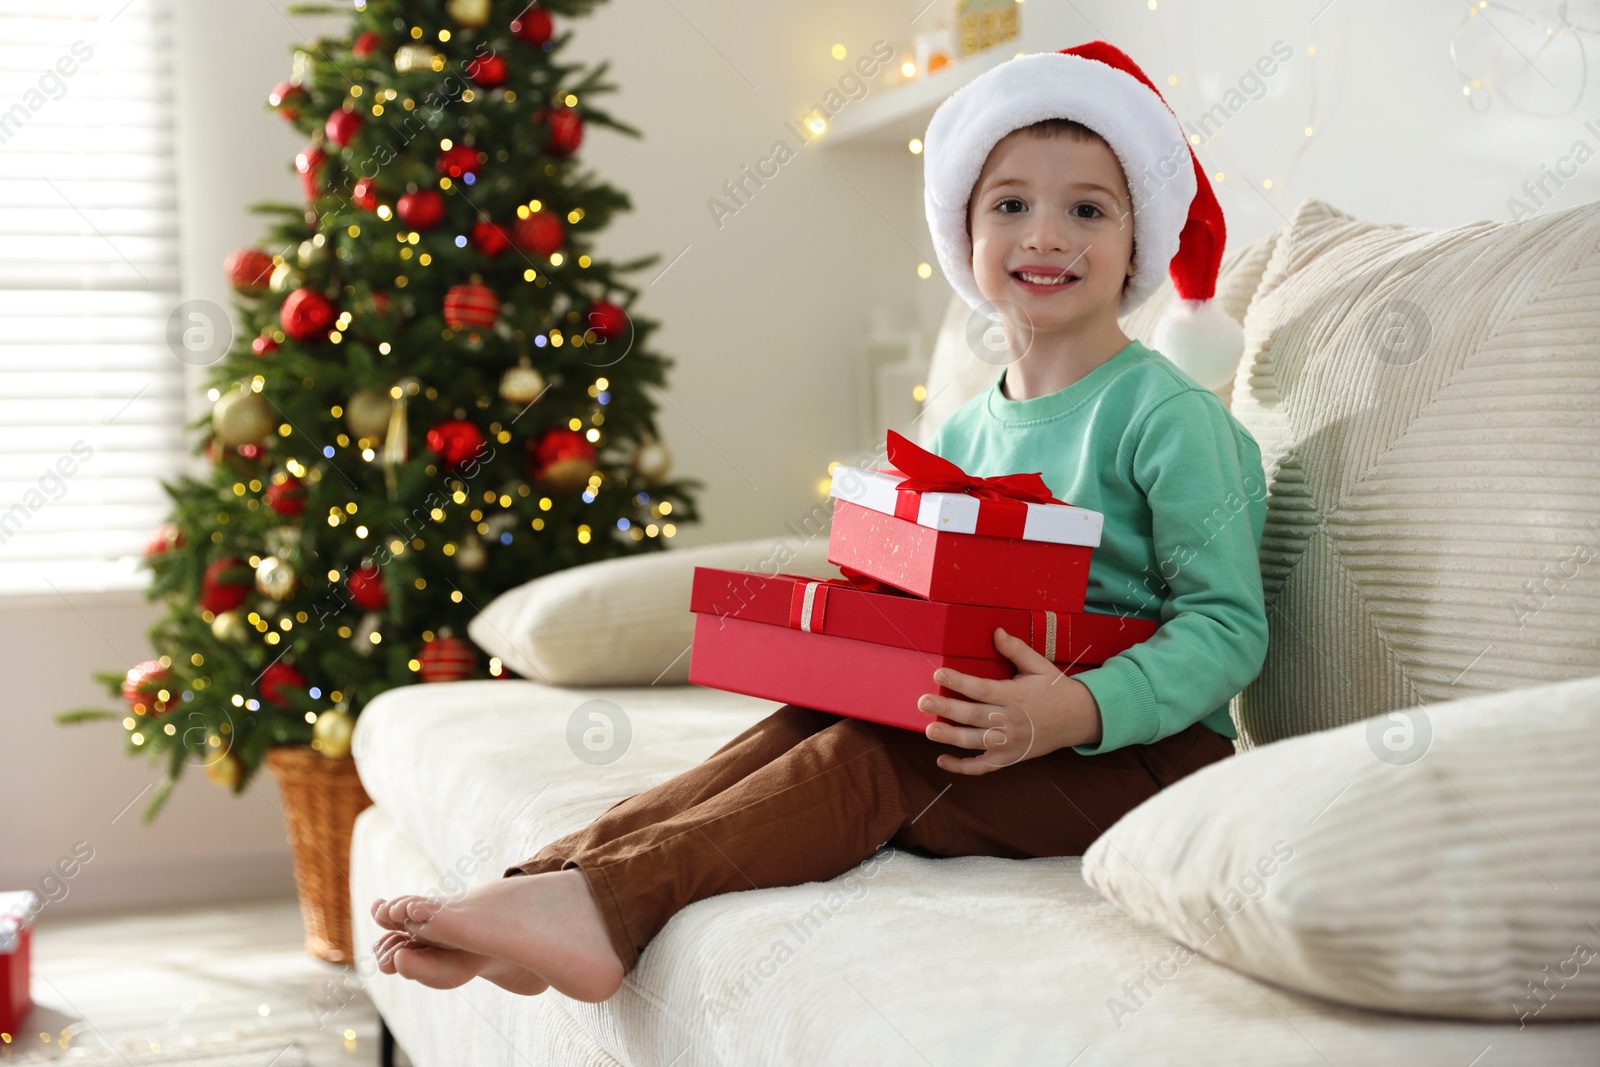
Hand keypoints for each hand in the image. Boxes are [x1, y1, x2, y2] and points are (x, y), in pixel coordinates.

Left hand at [917, 627, 1102, 774]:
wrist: (1079, 718)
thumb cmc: (1055, 689)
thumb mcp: (1039, 665)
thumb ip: (1016, 649)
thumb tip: (996, 631)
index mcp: (1015, 695)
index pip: (982, 689)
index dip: (959, 682)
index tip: (939, 673)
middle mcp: (1010, 721)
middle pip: (973, 716)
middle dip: (947, 709)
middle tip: (923, 702)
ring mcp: (1009, 742)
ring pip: (975, 742)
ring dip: (951, 738)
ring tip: (929, 730)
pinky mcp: (1009, 757)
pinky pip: (983, 767)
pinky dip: (963, 767)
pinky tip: (942, 760)